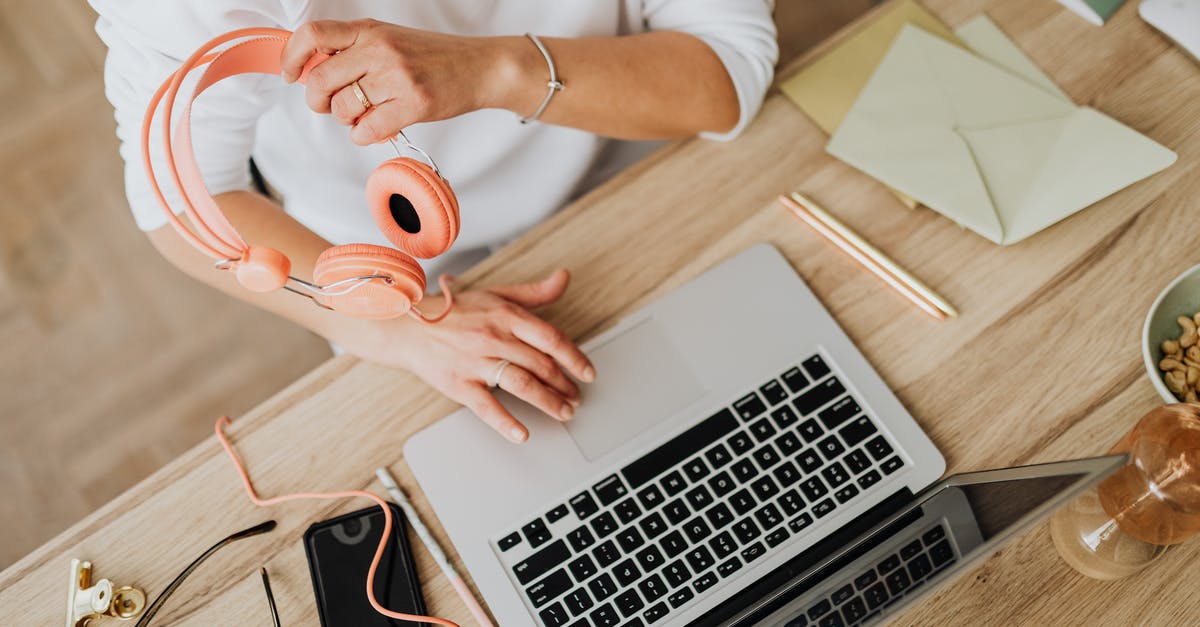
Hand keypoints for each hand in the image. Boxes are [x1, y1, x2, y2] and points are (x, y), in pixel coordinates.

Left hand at [280, 19, 533, 144]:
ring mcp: (397, 77)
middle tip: (328, 106)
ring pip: (344, 109)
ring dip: (346, 121)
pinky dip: (364, 136)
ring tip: (363, 117)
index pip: (314, 35)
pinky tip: (374, 130)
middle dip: (317, 101)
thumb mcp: (390, 40)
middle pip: (321, 79)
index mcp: (370, 30)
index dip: (292, 57)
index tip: (290, 74)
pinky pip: (368, 130)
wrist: (479, 67)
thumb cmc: (435, 57)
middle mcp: (380, 49)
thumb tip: (315, 73)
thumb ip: (355, 51)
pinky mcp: (413, 104)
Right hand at [334, 269, 594, 442]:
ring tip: (564, 413)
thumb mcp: (496, 294)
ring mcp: (475, 362)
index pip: (550, 338)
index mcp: (506, 315)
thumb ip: (535, 292)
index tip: (588, 373)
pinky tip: (523, 434)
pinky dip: (506, 422)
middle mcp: (493, 337)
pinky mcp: (459, 384)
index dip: (575, 357)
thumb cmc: (455, 311)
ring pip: (521, 384)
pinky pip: (486, 406)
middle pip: (540, 365)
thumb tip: (564, 277)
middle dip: (565, 385)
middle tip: (576, 398)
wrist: (407, 327)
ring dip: (548, 402)